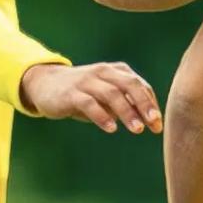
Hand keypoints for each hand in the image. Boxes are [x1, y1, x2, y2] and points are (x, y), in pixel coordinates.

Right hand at [20, 60, 161, 132]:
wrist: (45, 84)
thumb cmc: (83, 94)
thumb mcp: (106, 97)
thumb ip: (127, 103)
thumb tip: (151, 120)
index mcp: (115, 71)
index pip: (139, 85)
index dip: (151, 104)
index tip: (158, 124)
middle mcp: (103, 72)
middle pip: (130, 84)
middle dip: (144, 104)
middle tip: (154, 124)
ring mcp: (86, 81)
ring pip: (111, 94)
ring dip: (127, 112)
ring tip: (137, 130)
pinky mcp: (71, 93)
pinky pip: (89, 103)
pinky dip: (102, 116)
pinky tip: (111, 128)